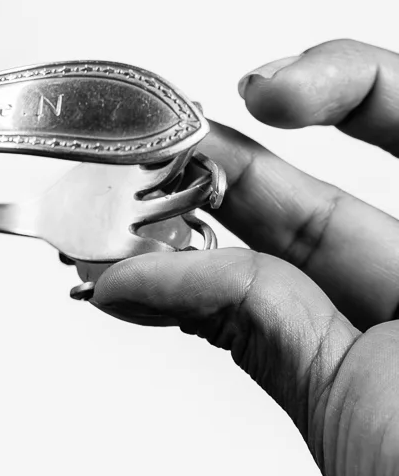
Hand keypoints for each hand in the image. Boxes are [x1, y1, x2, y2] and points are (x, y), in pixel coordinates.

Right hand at [90, 39, 398, 475]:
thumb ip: (289, 320)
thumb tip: (174, 280)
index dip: (341, 80)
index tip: (266, 92)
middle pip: (308, 194)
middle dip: (212, 167)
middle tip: (133, 154)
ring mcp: (375, 338)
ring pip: (260, 265)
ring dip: (173, 241)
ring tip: (104, 222)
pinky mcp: (333, 395)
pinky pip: (248, 332)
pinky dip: (181, 307)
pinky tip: (127, 291)